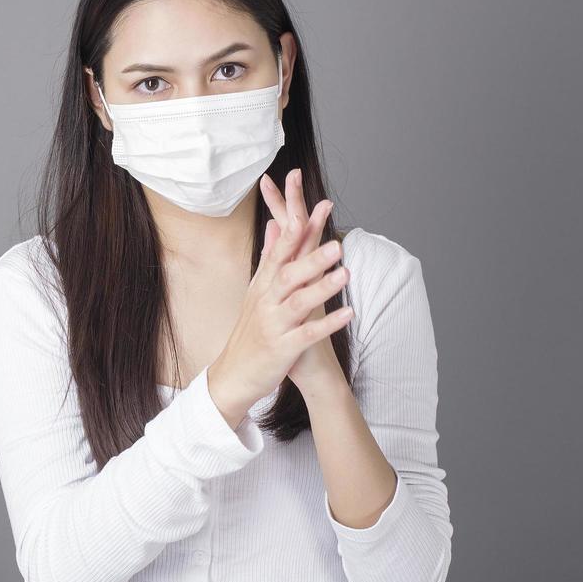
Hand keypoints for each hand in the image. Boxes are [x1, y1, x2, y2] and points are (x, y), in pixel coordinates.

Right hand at [209, 168, 354, 415]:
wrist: (234, 374)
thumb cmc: (251, 330)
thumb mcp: (257, 290)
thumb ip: (270, 257)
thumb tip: (275, 224)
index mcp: (263, 285)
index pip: (281, 251)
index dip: (297, 230)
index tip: (315, 207)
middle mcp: (266, 301)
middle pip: (289, 274)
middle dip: (312, 257)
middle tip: (336, 244)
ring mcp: (274, 325)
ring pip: (298, 302)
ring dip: (322, 287)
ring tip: (346, 273)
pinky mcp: (282, 349)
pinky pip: (307, 334)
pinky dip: (327, 324)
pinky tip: (348, 314)